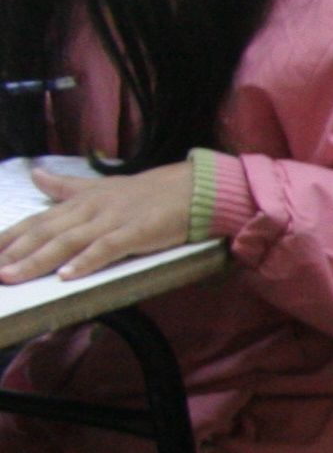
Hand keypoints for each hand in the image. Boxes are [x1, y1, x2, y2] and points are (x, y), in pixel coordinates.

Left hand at [0, 163, 195, 282]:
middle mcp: (91, 209)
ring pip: (67, 242)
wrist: (194, 188)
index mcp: (81, 201)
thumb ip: (67, 187)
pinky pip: (107, 248)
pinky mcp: (136, 233)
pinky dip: (86, 261)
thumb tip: (35, 175)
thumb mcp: (103, 187)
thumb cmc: (150, 192)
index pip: (37, 220)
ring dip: (37, 260)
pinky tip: (66, 275)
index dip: (10, 237)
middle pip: (45, 233)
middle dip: (15, 253)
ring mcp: (113, 221)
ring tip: (12, 277)